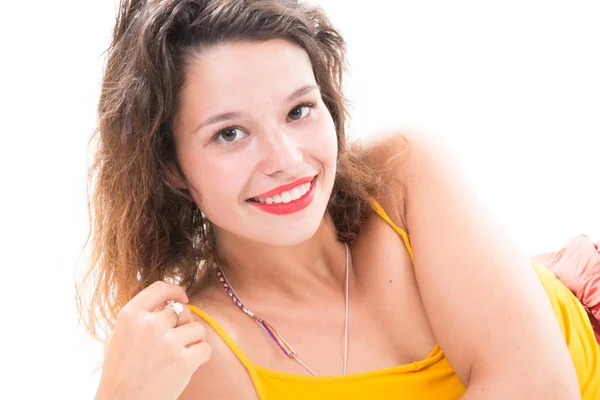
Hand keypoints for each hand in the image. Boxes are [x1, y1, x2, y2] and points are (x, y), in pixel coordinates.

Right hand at [95, 281, 210, 399]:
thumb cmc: (121, 372)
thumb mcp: (121, 336)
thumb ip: (143, 317)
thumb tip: (170, 301)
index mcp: (130, 315)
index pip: (159, 288)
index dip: (175, 290)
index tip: (183, 297)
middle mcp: (150, 325)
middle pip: (180, 312)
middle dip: (181, 325)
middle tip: (171, 344)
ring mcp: (168, 342)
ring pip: (197, 328)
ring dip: (193, 340)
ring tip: (178, 355)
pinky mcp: (184, 361)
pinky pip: (205, 348)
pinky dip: (200, 356)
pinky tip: (187, 365)